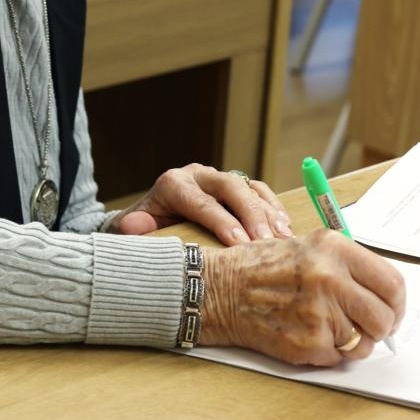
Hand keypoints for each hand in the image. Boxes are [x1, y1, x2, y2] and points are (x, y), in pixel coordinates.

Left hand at [109, 164, 292, 242]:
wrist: (151, 220)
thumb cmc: (145, 231)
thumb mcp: (134, 230)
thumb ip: (134, 228)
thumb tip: (134, 225)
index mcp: (173, 184)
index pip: (200, 202)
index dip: (221, 221)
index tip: (238, 243)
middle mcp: (198, 175)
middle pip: (230, 187)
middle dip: (250, 214)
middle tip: (265, 242)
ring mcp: (219, 179)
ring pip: (248, 188)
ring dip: (268, 213)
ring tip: (284, 238)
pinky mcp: (236, 187)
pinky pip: (260, 191)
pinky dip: (273, 209)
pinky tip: (286, 230)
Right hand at [201, 231, 405, 365]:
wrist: (220, 288)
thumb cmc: (260, 267)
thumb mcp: (307, 247)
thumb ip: (346, 266)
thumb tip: (383, 295)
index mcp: (333, 248)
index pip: (393, 283)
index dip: (395, 303)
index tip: (390, 309)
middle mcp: (330, 278)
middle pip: (386, 317)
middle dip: (379, 327)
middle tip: (364, 325)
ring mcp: (319, 313)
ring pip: (364, 343)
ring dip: (352, 342)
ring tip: (325, 326)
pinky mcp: (308, 342)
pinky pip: (339, 357)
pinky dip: (329, 351)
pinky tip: (307, 333)